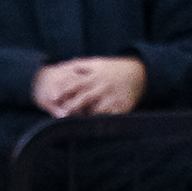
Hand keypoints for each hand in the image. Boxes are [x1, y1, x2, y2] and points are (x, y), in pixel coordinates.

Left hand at [33, 55, 148, 116]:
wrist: (139, 73)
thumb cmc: (113, 69)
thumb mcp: (97, 62)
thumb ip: (78, 65)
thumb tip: (59, 65)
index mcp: (94, 76)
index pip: (75, 83)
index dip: (63, 89)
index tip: (52, 96)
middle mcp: (102, 87)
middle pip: (84, 98)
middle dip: (72, 106)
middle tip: (60, 114)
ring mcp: (112, 97)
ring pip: (96, 110)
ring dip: (85, 117)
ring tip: (72, 125)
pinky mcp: (121, 107)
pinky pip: (109, 116)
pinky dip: (101, 122)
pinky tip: (91, 128)